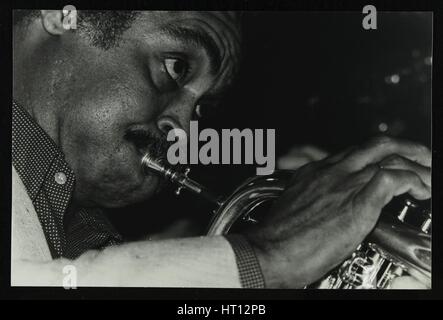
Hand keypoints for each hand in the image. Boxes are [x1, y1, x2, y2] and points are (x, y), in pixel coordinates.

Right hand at [245, 136, 430, 287]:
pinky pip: (394, 179)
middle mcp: (331, 172)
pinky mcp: (357, 203)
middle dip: (405, 146)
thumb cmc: (278, 237)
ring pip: (391, 158)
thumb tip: (325, 206)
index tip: (389, 163)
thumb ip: (312, 199)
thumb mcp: (293, 207)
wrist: (269, 251)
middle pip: (376, 145)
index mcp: (316, 172)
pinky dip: (414, 182)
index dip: (378, 156)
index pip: (355, 153)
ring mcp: (344, 184)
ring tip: (428, 177)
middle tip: (420, 155)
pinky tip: (419, 192)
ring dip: (417, 165)